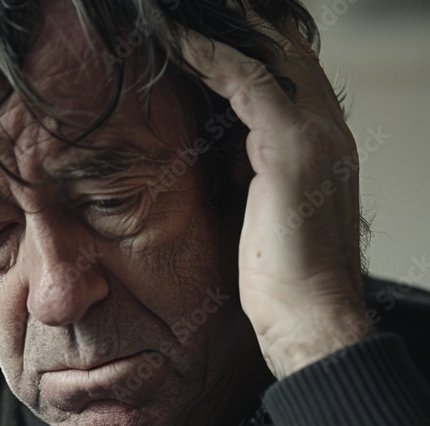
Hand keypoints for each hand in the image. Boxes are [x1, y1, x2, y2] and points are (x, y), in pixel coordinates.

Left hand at [180, 17, 367, 378]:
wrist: (309, 319)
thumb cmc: (281, 277)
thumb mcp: (260, 208)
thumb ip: (246, 170)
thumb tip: (213, 152)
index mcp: (319, 142)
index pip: (286, 72)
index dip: (247, 43)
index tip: (204, 25)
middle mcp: (326, 128)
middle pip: (281, 51)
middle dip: (237, 24)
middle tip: (188, 9)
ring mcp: (314, 135)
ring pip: (264, 56)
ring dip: (217, 30)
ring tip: (174, 15)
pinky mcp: (291, 149)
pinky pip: (246, 84)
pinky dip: (210, 57)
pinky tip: (177, 40)